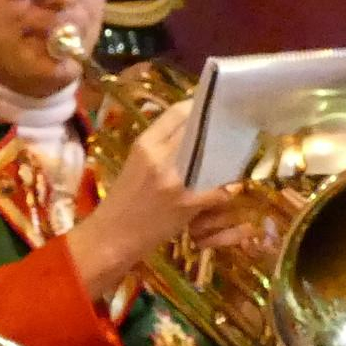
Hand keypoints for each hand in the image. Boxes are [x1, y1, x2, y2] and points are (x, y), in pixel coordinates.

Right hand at [69, 100, 243, 295]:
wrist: (112, 236)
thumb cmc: (123, 200)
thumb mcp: (135, 163)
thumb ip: (159, 146)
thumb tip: (189, 130)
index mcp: (144, 143)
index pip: (177, 112)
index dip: (199, 108)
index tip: (211, 110)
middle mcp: (159, 156)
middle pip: (198, 129)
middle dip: (217, 128)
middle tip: (228, 130)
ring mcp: (174, 179)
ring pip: (213, 156)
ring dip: (227, 156)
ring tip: (233, 156)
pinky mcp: (187, 203)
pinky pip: (218, 189)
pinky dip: (227, 189)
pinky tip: (230, 188)